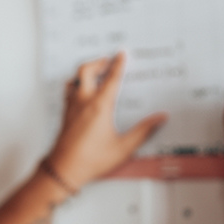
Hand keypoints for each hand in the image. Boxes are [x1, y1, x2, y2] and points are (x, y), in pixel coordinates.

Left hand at [44, 52, 167, 188]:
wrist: (64, 169)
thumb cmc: (91, 160)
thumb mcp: (124, 147)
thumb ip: (143, 131)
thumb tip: (160, 118)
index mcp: (100, 106)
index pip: (111, 78)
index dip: (118, 64)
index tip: (122, 54)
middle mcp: (83, 102)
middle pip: (87, 70)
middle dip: (99, 62)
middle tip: (108, 60)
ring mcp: (71, 106)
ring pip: (74, 78)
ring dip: (85, 71)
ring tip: (95, 71)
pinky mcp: (65, 113)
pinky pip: (68, 90)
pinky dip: (75, 83)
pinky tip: (81, 90)